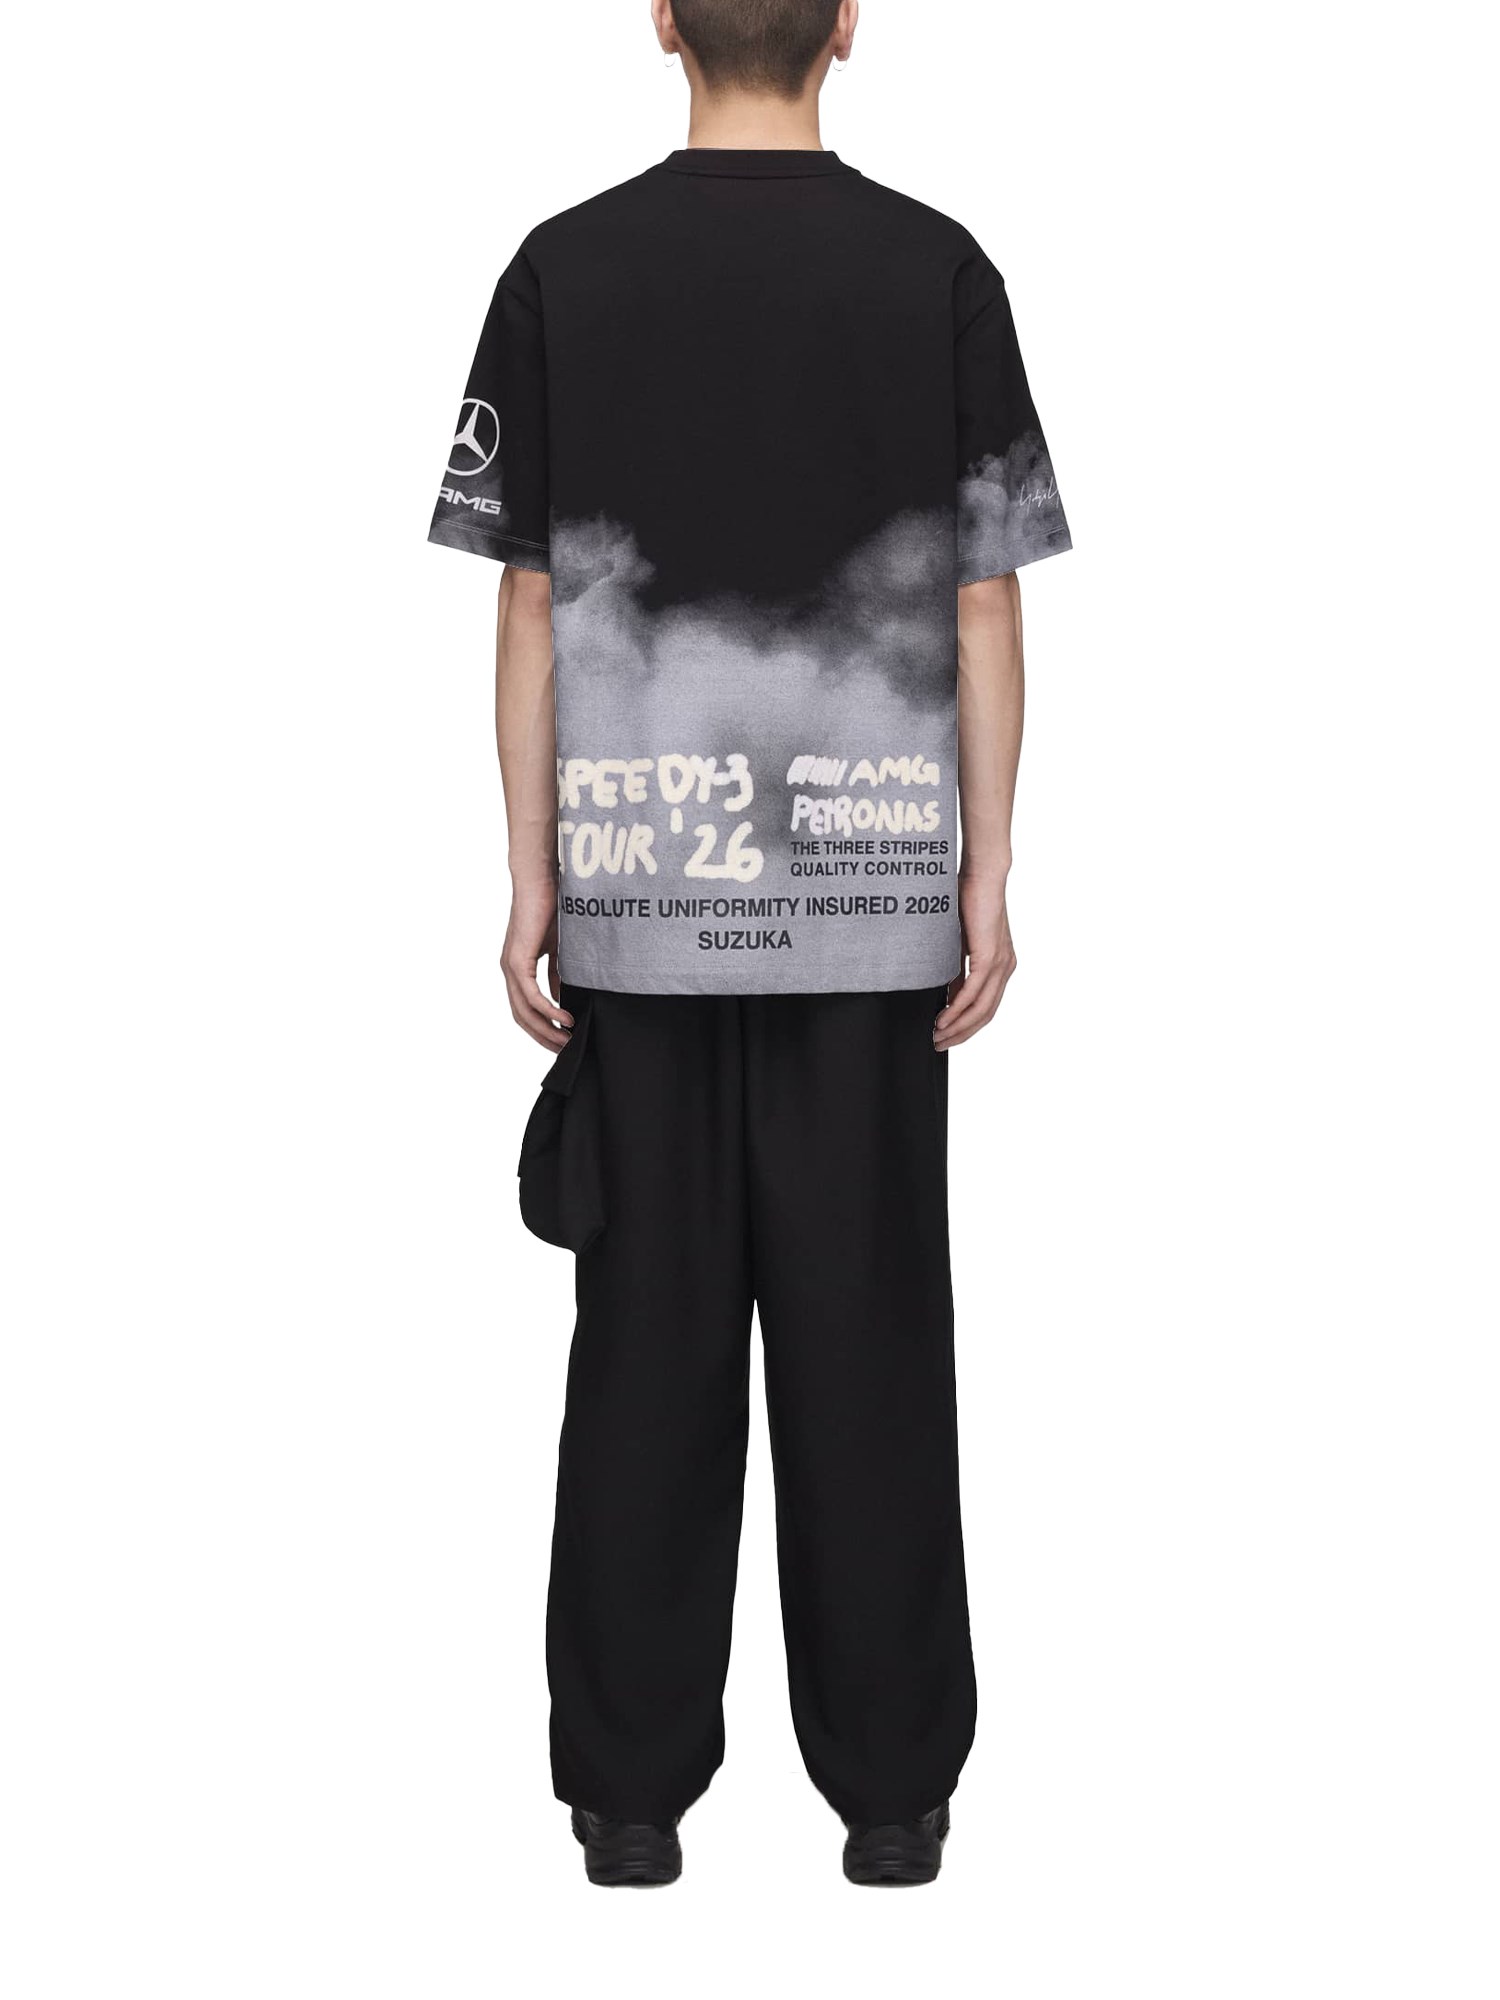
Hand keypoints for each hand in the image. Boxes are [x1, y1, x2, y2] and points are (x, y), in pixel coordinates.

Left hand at [502, 880, 572, 1051]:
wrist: (541, 878)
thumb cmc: (552, 906)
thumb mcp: (559, 948)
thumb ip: (559, 974)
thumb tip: (565, 999)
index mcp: (518, 967)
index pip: (525, 1008)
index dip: (542, 1028)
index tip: (561, 1041)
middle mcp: (509, 970)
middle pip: (521, 1017)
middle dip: (543, 1037)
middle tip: (565, 1050)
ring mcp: (511, 966)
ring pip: (524, 1011)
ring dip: (545, 1029)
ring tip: (567, 1041)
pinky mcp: (517, 959)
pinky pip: (531, 995)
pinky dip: (548, 1010)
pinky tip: (565, 1019)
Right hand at [935, 873, 1016, 1049]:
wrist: (984, 874)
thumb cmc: (970, 900)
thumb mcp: (960, 942)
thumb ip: (957, 969)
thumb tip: (947, 994)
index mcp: (1001, 965)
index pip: (987, 1006)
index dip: (967, 1026)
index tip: (946, 1035)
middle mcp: (1006, 968)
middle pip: (986, 1014)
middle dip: (961, 1034)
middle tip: (939, 1044)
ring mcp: (1001, 964)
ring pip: (981, 1009)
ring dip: (958, 1026)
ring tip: (938, 1036)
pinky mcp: (991, 957)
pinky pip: (973, 992)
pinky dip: (957, 1009)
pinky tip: (943, 1018)